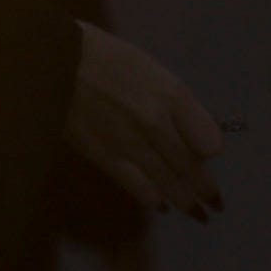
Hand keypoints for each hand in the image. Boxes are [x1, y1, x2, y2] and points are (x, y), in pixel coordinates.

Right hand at [66, 22, 224, 218]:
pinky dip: (153, 199)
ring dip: (187, 202)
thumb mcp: (148, 67)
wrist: (54, 61)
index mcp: (171, 95)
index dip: (211, 152)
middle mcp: (158, 122)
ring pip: (169, 182)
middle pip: (191, 166)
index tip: (208, 158)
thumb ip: (173, 100)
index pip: (209, 139)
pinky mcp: (106, 156)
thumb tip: (191, 133)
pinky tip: (160, 206)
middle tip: (216, 204)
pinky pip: (138, 186)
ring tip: (198, 214)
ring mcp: (132, 142)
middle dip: (206, 190)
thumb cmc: (102, 56)